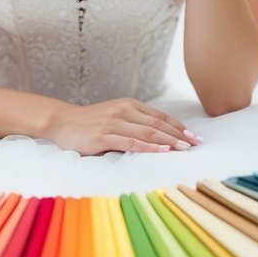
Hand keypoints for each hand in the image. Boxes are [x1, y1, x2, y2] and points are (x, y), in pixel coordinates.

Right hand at [43, 98, 204, 155]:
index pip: (160, 116)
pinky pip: (130, 142)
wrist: (61, 122)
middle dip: (179, 135)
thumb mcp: (115, 116)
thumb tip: (160, 136)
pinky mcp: (103, 137)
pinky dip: (148, 147)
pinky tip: (161, 151)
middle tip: (196, 144)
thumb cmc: (90, 122)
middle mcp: (123, 111)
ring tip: (184, 149)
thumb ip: (134, 122)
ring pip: (148, 133)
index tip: (194, 136)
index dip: (179, 126)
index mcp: (129, 105)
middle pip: (158, 124)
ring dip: (169, 141)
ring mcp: (113, 123)